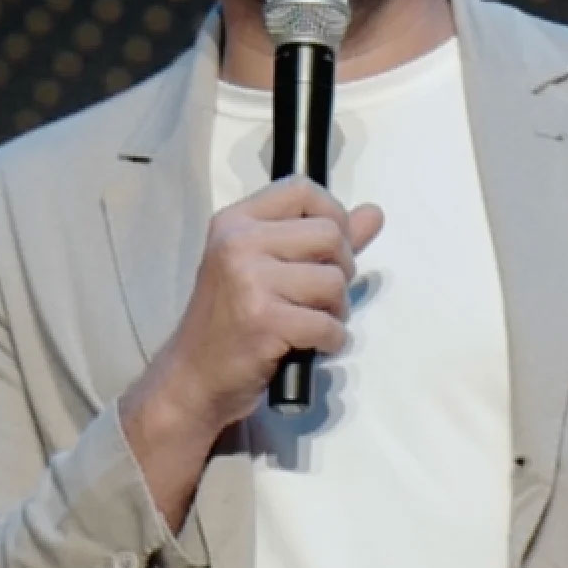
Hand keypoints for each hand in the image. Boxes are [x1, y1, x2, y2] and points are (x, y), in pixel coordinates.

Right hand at [119, 177, 383, 527]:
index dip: (332, 213)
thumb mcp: (266, 267)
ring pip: (334, 281)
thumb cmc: (231, 321)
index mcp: (236, 221)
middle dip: (342, 270)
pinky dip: (332, 340)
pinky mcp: (263, 320)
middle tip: (323, 296)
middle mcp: (238, 242)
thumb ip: (320, 239)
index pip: (302, 189)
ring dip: (337, 310)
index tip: (329, 248)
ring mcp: (249, 280)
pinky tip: (312, 346)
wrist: (192, 378)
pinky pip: (328, 324)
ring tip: (314, 322)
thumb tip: (374, 214)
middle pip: (329, 234)